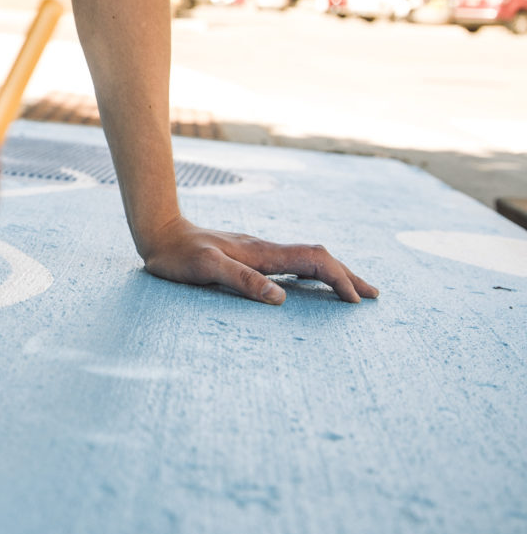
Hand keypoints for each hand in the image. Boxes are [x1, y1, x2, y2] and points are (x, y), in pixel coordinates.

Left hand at [139, 215, 378, 304]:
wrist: (158, 232)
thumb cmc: (178, 256)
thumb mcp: (206, 269)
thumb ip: (242, 281)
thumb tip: (281, 298)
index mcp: (262, 253)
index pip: (314, 261)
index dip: (339, 279)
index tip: (356, 301)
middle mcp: (266, 249)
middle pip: (318, 258)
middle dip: (347, 276)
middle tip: (373, 295)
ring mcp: (259, 251)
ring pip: (307, 259)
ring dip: (333, 273)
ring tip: (353, 290)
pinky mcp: (249, 256)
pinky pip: (292, 263)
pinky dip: (313, 273)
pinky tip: (311, 283)